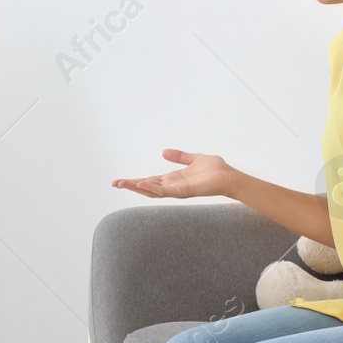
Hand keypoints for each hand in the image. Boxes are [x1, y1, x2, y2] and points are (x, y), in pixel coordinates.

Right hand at [112, 149, 236, 198]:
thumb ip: (179, 157)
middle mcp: (173, 186)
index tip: (121, 180)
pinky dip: (152, 188)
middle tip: (114, 183)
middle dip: (131, 186)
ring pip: (152, 190)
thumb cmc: (215, 170)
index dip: (136, 181)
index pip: (150, 181)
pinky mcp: (183, 191)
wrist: (228, 177)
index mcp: (173, 179)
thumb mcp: (194, 158)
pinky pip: (165, 190)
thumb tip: (164, 152)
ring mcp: (177, 190)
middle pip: (147, 187)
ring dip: (136, 187)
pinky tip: (141, 184)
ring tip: (121, 184)